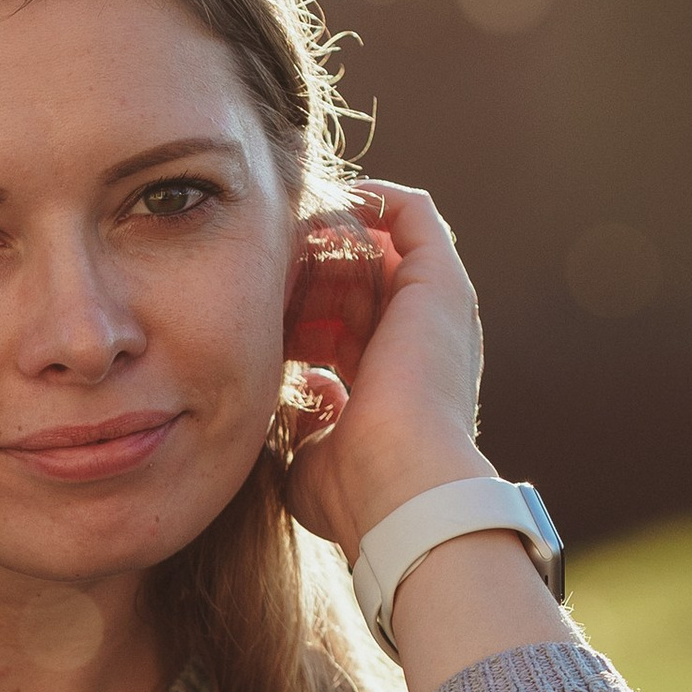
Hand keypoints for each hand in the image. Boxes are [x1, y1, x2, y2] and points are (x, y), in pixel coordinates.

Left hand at [279, 179, 488, 561]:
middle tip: (256, 268)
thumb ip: (308, 422)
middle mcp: (421, 342)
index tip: (251, 314)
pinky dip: (368, 200)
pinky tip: (319, 206)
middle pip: (358, 285)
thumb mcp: (314, 455)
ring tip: (277, 233)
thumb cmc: (355, 491)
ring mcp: (435, 309)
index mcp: (395, 385)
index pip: (342, 333)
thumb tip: (306, 392)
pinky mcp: (440, 281)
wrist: (400, 487)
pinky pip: (410, 214)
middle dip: (305, 273)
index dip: (296, 317)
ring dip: (327, 236)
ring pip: (377, 246)